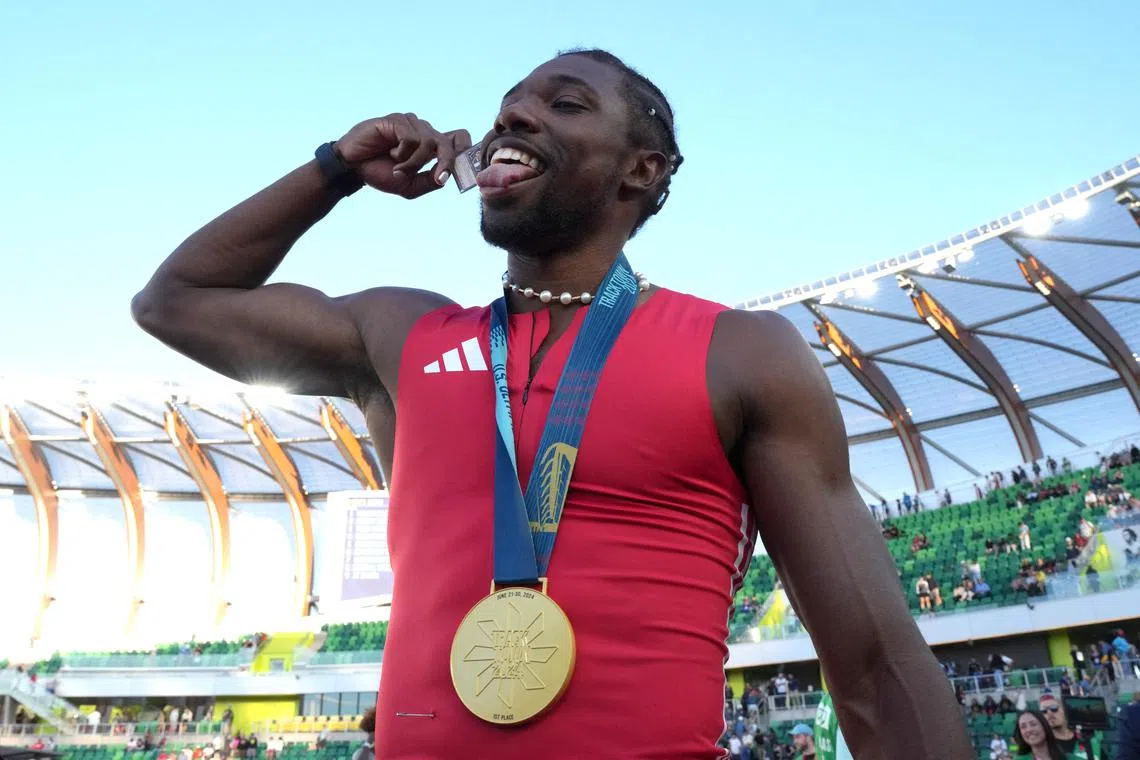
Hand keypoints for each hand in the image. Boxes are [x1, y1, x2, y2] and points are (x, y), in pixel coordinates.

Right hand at [335, 114, 471, 198]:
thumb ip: (429, 182)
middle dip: (446, 163)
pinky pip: (412, 138)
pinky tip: (391, 154)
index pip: (459, 138)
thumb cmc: (380, 173)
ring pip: (429, 143)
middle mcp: (423, 132)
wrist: (352, 168)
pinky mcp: (397, 120)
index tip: (465, 167)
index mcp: (430, 146)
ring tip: (397, 169)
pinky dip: (403, 153)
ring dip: (414, 163)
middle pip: (449, 142)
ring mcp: (411, 124)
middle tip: (438, 179)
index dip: (466, 149)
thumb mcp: (409, 186)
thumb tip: (445, 177)